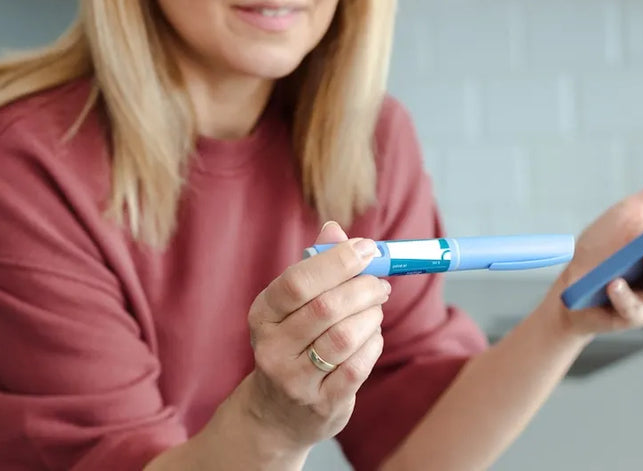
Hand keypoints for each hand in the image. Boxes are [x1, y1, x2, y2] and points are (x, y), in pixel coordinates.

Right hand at [233, 222, 390, 453]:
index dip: (337, 261)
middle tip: (380, 284)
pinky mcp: (322, 404)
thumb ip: (315, 267)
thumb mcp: (293, 306)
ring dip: (371, 317)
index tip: (367, 248)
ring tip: (374, 311)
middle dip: (363, 289)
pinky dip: (373, 345)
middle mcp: (272, 348)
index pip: (297, 282)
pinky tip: (370, 338)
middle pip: (327, 308)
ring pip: (346, 337)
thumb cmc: (293, 344)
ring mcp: (295, 380)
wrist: (278, 414)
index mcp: (262, 315)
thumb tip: (335, 228)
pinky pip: (359, 366)